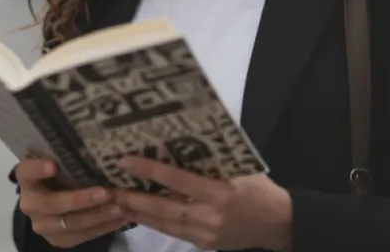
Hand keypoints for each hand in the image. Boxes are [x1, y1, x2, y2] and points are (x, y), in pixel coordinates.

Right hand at [15, 158, 126, 247]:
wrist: (55, 201)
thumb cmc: (64, 173)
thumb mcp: (64, 162)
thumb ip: (73, 157)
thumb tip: (104, 145)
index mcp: (28, 179)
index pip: (26, 172)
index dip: (37, 169)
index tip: (53, 166)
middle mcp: (30, 203)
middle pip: (53, 204)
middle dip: (80, 199)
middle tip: (105, 193)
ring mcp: (42, 224)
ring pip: (70, 223)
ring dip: (97, 215)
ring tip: (119, 207)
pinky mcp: (56, 239)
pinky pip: (80, 236)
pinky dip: (101, 228)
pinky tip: (119, 219)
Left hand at [113, 156, 292, 251]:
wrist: (279, 224)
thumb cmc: (262, 189)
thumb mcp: (243, 170)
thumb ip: (215, 164)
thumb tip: (183, 147)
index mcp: (222, 192)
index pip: (179, 180)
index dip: (151, 171)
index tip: (127, 161)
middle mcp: (210, 214)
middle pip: (164, 207)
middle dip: (135, 199)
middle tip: (110, 189)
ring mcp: (206, 232)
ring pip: (165, 223)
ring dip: (139, 213)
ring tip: (116, 203)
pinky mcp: (204, 243)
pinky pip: (174, 232)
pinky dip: (155, 223)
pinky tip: (141, 215)